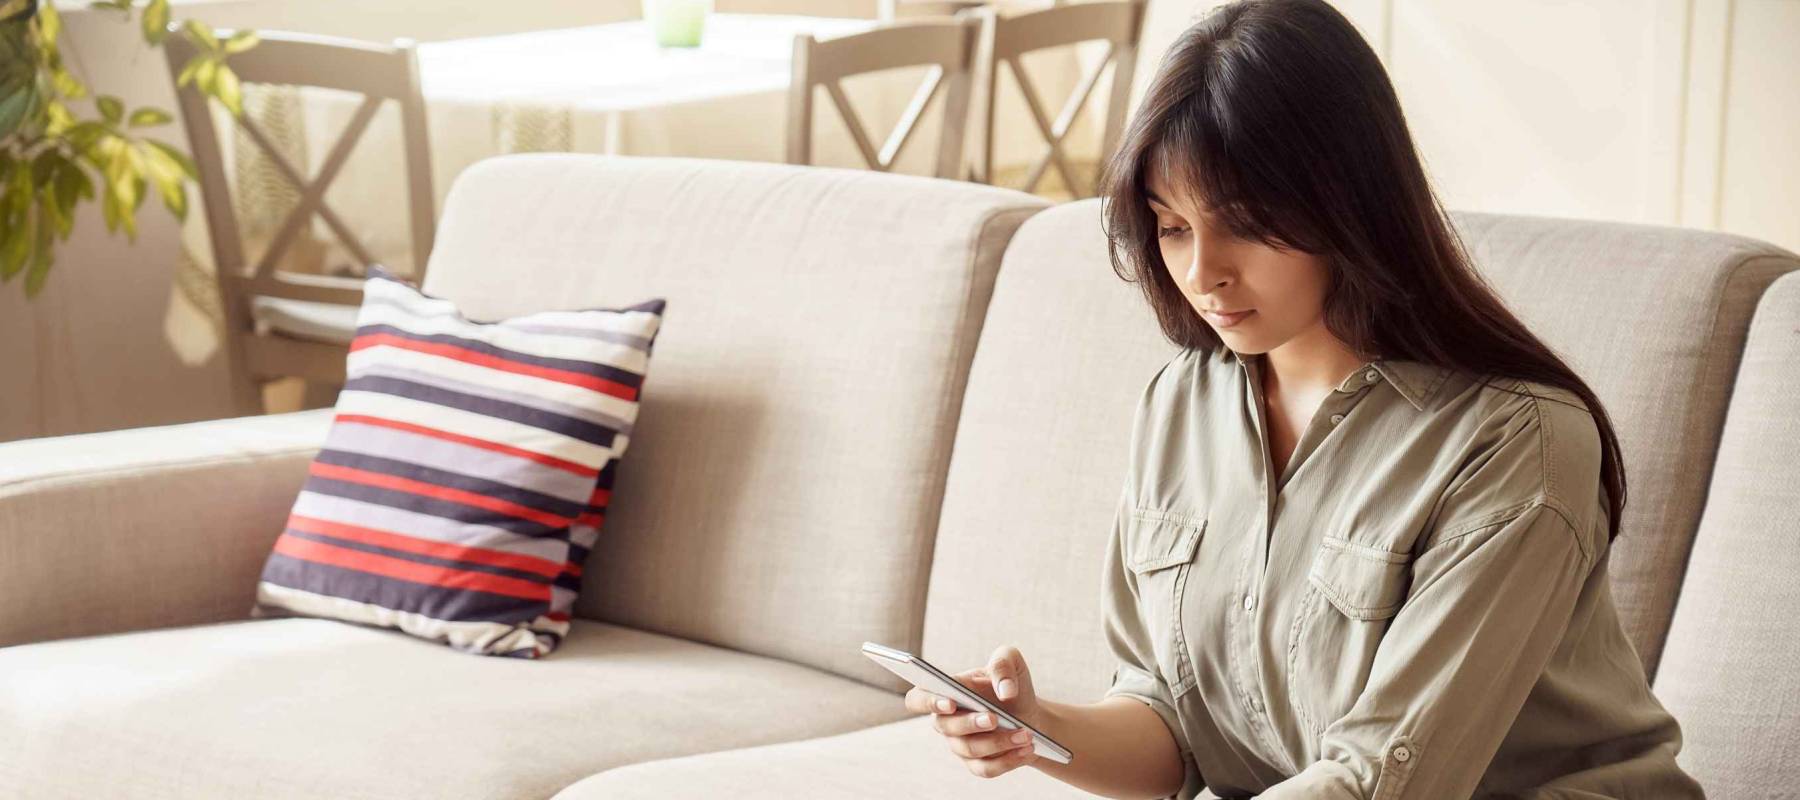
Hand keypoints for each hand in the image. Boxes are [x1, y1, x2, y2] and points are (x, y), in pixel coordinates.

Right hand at [902, 645, 1043, 777]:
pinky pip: (986, 768)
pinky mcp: (977, 764)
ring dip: (999, 742)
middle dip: (971, 723)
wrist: (1030, 713)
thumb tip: (1004, 691)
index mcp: (946, 692)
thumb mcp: (1011, 661)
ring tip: (1026, 734)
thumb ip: (1003, 664)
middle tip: (995, 718)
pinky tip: (1027, 749)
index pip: (918, 699)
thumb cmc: (1011, 684)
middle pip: (946, 727)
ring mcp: (960, 745)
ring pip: (970, 750)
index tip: (950, 702)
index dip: (928, 702)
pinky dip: (1009, 760)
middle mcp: (947, 721)